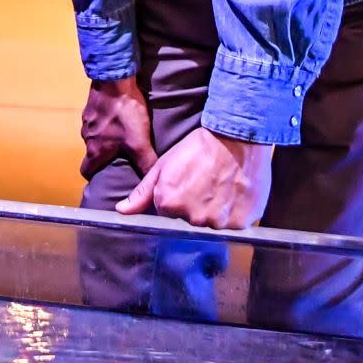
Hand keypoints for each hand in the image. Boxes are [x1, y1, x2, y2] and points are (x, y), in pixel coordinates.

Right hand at [80, 76, 159, 179]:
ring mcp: (86, 120)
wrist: (113, 80)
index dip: (94, 176)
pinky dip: (105, 121)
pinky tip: (118, 116)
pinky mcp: (90, 106)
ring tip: (121, 134)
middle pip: (92, 152)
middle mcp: (86, 137)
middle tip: (119, 156)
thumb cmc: (125, 114)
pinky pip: (96, 120)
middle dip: (103, 156)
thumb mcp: (139, 141)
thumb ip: (146, 162)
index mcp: (95, 150)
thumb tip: (152, 182)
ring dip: (104, 137)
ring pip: (94, 135)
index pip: (86, 171)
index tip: (103, 177)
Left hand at [116, 126, 273, 228]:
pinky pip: (233, 224)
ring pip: (212, 223)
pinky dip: (234, 212)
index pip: (167, 211)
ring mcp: (217, 222)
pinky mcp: (240, 222)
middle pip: (189, 219)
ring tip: (221, 186)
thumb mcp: (164, 165)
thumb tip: (122, 211)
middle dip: (195, 205)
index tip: (187, 182)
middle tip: (205, 182)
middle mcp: (192, 218)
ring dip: (215, 210)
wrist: (237, 138)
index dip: (176, 196)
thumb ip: (143, 192)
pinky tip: (234, 193)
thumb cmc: (199, 148)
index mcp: (168, 204)